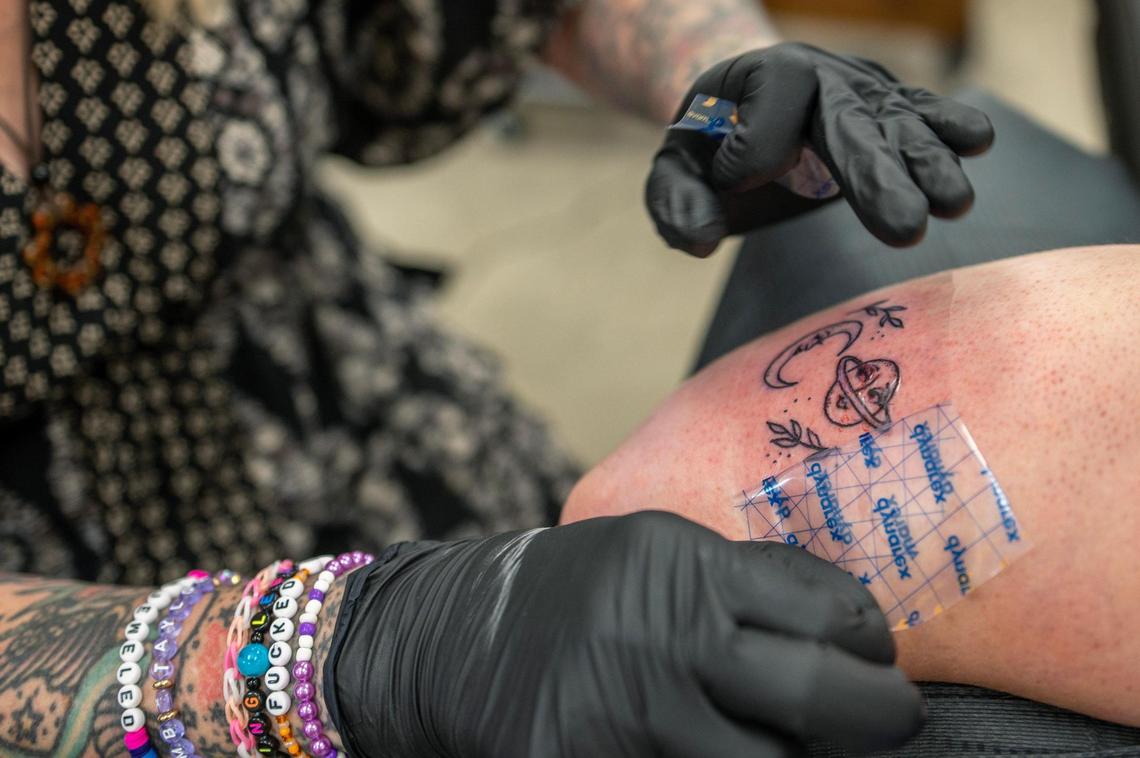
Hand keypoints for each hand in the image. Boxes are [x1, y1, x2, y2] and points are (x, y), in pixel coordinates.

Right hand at [326, 511, 923, 756]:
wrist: (451, 637)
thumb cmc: (568, 591)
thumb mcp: (650, 553)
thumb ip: (739, 583)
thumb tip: (848, 623)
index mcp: (680, 569)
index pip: (825, 609)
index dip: (871, 639)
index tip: (877, 653)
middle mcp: (661, 643)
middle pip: (819, 700)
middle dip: (881, 716)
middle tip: (891, 717)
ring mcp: (627, 722)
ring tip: (799, 740)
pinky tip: (728, 752)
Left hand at [646, 42, 994, 254]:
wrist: (740, 100)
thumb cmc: (708, 141)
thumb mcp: (673, 168)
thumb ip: (675, 202)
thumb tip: (700, 242)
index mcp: (761, 79)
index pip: (765, 127)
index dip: (744, 165)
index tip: (729, 181)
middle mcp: (821, 74)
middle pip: (851, 124)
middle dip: (879, 177)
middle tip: (906, 227)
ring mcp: (862, 90)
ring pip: (898, 125)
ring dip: (928, 166)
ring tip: (954, 205)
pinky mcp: (888, 108)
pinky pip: (921, 114)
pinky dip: (948, 129)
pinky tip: (977, 143)